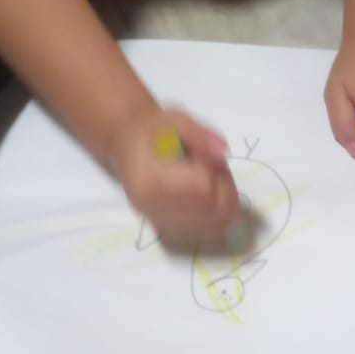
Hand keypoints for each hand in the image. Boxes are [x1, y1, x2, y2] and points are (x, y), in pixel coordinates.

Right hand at [108, 106, 241, 244]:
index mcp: (149, 180)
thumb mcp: (177, 120)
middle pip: (211, 212)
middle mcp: (151, 208)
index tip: (211, 155)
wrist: (128, 146)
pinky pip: (205, 234)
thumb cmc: (154, 131)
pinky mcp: (166, 229)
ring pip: (212, 227)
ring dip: (225, 204)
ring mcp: (158, 222)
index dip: (217, 171)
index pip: (202, 188)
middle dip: (226, 189)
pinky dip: (218, 217)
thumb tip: (223, 152)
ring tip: (214, 181)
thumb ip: (200, 134)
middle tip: (218, 168)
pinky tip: (211, 197)